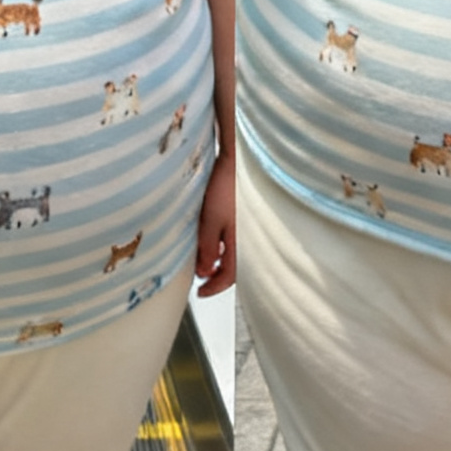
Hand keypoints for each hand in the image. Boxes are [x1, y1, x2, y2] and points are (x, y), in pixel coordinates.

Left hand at [193, 147, 233, 296]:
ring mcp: (248, 227)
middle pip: (234, 266)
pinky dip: (223, 244)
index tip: (200, 292)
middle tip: (201, 276)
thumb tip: (204, 272)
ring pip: (234, 252)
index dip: (214, 286)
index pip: (229, 276)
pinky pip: (236, 238)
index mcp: (243, 244)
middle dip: (217, 274)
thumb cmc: (227, 187)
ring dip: (219, 258)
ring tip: (204, 257)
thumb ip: (208, 247)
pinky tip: (214, 237)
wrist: (240, 158)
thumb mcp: (211, 220)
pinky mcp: (245, 215)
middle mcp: (249, 239)